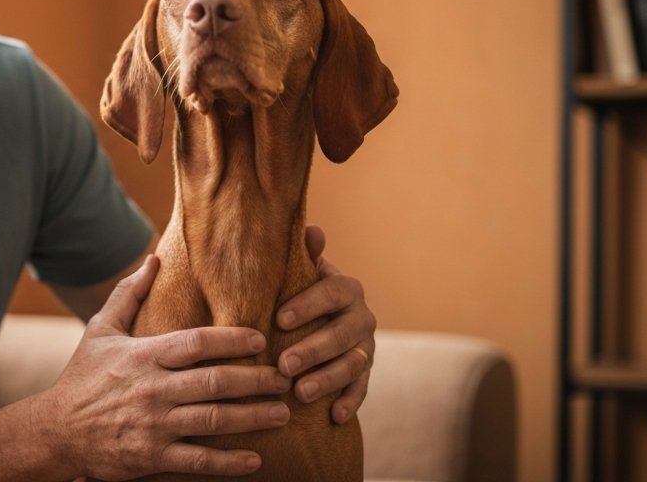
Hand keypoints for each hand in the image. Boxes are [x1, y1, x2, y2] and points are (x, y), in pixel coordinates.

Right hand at [36, 255, 292, 479]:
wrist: (54, 432)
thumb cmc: (81, 378)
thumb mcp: (99, 331)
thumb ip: (129, 294)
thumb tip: (153, 258)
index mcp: (143, 356)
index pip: (196, 343)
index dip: (232, 340)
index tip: (261, 340)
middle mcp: (152, 390)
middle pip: (215, 381)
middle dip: (256, 380)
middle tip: (285, 378)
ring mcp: (153, 426)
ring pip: (213, 420)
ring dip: (252, 417)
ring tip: (282, 412)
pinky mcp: (151, 458)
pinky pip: (198, 461)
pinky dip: (229, 462)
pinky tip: (256, 459)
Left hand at [274, 225, 376, 424]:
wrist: (319, 319)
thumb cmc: (300, 292)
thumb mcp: (300, 273)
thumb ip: (305, 255)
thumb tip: (313, 230)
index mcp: (346, 288)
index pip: (331, 292)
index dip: (307, 305)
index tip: (279, 319)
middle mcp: (362, 317)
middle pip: (342, 333)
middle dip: (313, 350)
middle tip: (284, 365)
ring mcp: (367, 346)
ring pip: (353, 364)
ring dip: (328, 379)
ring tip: (300, 393)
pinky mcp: (366, 373)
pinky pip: (362, 389)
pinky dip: (350, 403)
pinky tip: (335, 417)